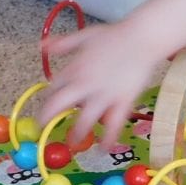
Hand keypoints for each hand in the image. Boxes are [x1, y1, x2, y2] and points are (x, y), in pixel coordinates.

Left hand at [38, 18, 165, 147]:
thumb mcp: (85, 35)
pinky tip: (103, 149)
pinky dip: (108, 138)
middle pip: (60, 105)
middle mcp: (85, 82)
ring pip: (85, 119)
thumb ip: (64, 43)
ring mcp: (104, 94)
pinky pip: (114, 124)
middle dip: (48, 119)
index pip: (53, 88)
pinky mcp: (123, 101)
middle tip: (44, 130)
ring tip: (73, 144)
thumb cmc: (115, 35)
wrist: (142, 37)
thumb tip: (42, 46)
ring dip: (77, 134)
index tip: (46, 109)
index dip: (48, 100)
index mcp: (75, 67)